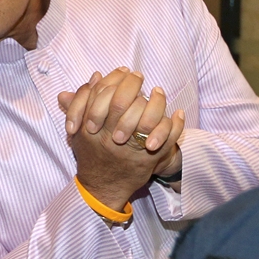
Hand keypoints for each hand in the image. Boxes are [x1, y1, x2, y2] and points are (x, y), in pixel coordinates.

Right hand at [61, 68, 184, 210]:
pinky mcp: (148, 160)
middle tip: (140, 76)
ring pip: (148, 120)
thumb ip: (83, 103)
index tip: (124, 71)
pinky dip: (175, 125)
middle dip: (133, 85)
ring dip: (157, 102)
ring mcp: (131, 149)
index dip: (115, 79)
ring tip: (159, 91)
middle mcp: (111, 137)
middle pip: (124, 103)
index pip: (103, 94)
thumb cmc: (91, 154)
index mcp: (93, 129)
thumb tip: (96, 76)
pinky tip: (178, 112)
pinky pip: (167, 140)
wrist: (101, 187)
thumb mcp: (80, 130)